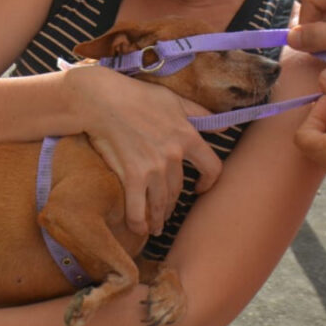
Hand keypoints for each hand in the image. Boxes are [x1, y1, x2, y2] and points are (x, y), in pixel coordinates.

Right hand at [65, 65, 221, 236]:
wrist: (103, 100)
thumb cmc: (137, 96)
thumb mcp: (174, 99)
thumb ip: (199, 114)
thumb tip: (222, 127)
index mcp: (188, 137)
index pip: (213, 168)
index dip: (209, 182)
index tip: (200, 188)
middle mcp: (173, 156)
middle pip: (180, 190)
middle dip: (173, 203)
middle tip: (167, 212)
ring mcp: (152, 168)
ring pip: (161, 202)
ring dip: (159, 217)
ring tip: (156, 226)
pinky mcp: (131, 175)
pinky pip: (138, 207)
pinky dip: (139, 222)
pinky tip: (139, 229)